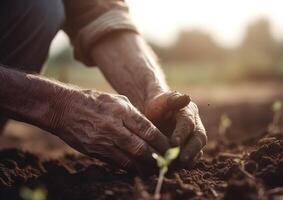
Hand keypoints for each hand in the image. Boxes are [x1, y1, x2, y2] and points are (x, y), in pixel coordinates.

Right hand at [52, 89, 170, 171]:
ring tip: (156, 168)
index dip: (162, 142)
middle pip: (142, 148)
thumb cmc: (94, 101)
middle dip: (158, 157)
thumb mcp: (117, 100)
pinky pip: (116, 163)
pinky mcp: (94, 151)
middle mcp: (113, 127)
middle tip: (168, 161)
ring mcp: (103, 141)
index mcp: (122, 111)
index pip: (148, 130)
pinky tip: (139, 168)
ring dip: (146, 166)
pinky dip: (130, 167)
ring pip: (130, 159)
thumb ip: (134, 115)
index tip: (171, 148)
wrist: (63, 108)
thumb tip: (150, 130)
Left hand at [145, 91, 206, 165]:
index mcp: (189, 112)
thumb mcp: (160, 101)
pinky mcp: (190, 148)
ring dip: (190, 158)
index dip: (182, 133)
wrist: (154, 114)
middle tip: (181, 159)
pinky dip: (186, 163)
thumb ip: (172, 100)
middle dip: (191, 149)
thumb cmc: (156, 106)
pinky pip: (192, 156)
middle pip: (199, 138)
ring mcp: (193, 137)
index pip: (188, 123)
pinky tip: (176, 168)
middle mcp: (195, 125)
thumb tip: (187, 97)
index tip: (174, 143)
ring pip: (198, 149)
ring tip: (178, 166)